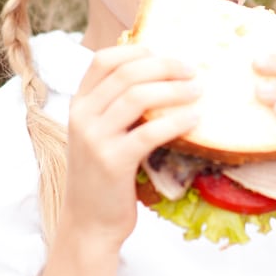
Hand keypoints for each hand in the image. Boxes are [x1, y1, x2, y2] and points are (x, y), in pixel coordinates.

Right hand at [62, 44, 200, 246]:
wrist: (88, 224)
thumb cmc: (102, 178)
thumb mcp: (100, 136)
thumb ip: (116, 108)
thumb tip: (160, 78)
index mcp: (78, 105)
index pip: (102, 60)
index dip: (135, 50)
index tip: (163, 53)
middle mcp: (82, 117)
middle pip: (126, 73)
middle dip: (164, 66)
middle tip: (191, 71)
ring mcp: (94, 139)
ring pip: (137, 96)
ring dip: (173, 89)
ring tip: (197, 91)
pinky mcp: (112, 162)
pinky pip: (150, 132)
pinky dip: (176, 121)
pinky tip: (195, 118)